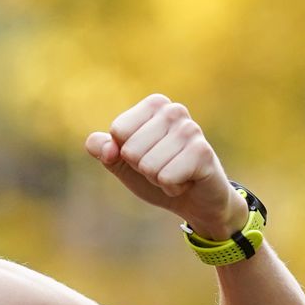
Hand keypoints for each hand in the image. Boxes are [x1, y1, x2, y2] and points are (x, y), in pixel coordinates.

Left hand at [85, 95, 248, 238]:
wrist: (193, 199)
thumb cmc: (155, 173)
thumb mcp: (120, 161)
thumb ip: (102, 148)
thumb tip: (108, 149)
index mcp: (154, 105)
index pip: (118, 131)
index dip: (124, 152)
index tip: (145, 154)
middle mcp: (174, 111)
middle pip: (130, 149)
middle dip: (141, 167)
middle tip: (162, 166)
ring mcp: (191, 130)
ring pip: (147, 165)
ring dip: (157, 178)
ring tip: (175, 172)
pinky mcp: (203, 152)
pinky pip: (165, 177)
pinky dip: (171, 187)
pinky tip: (186, 181)